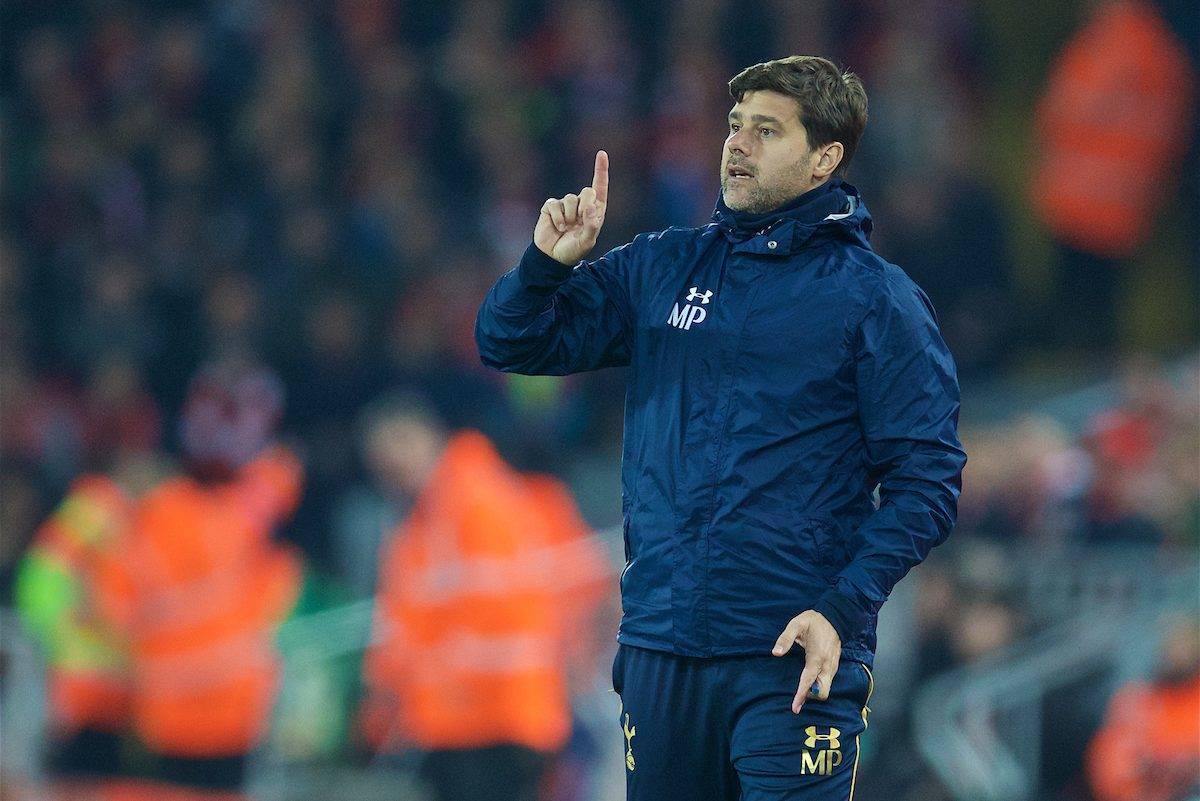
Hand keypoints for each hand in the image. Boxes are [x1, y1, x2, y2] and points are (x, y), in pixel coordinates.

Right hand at [534, 150, 608, 265]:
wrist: (552, 257)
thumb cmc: (573, 250)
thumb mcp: (587, 241)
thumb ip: (592, 225)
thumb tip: (590, 206)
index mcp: (595, 211)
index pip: (600, 187)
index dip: (601, 170)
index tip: (601, 153)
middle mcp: (581, 205)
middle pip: (587, 191)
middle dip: (585, 206)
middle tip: (579, 222)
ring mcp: (566, 205)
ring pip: (571, 199)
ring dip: (569, 216)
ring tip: (566, 229)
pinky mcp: (551, 207)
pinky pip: (555, 204)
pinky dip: (557, 217)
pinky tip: (557, 227)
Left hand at [773, 609, 840, 713]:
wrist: (835, 618)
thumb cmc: (813, 621)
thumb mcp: (796, 624)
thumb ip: (785, 638)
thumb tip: (776, 653)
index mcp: (817, 656)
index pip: (809, 680)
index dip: (802, 694)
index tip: (795, 706)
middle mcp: (828, 665)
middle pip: (823, 692)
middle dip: (810, 697)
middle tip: (797, 699)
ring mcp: (833, 667)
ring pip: (826, 689)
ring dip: (814, 693)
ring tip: (801, 692)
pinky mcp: (835, 666)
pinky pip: (828, 683)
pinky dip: (819, 687)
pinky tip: (809, 684)